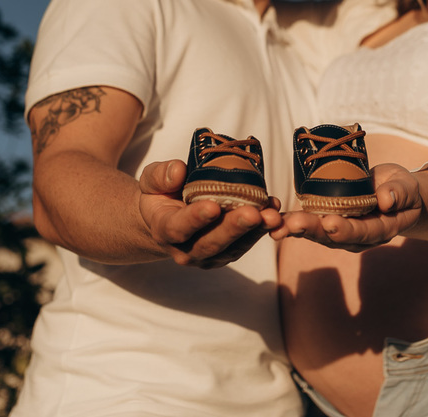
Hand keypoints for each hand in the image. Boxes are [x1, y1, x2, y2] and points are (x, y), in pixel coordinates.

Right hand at [137, 160, 281, 267]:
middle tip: (253, 214)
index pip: (179, 227)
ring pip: (233, 247)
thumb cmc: (161, 195)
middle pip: (211, 243)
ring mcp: (208, 255)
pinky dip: (262, 230)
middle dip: (234, 228)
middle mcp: (186, 249)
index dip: (195, 219)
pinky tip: (275, 213)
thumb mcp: (152, 180)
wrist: (168, 219)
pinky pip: (246, 243)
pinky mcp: (227, 253)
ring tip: (272, 215)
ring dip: (255, 232)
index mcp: (164, 229)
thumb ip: (160, 175)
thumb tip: (179, 170)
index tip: (213, 207)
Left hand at [270, 164, 423, 250]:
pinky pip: (310, 225)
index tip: (330, 223)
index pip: (363, 232)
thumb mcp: (406, 187)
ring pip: (318, 234)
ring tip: (277, 225)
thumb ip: (399, 193)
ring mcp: (342, 232)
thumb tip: (386, 200)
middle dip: (312, 230)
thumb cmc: (401, 189)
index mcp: (381, 229)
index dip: (346, 229)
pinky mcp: (329, 222)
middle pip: (334, 237)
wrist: (394, 194)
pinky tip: (274, 222)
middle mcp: (359, 236)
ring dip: (296, 229)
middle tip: (292, 224)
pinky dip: (291, 223)